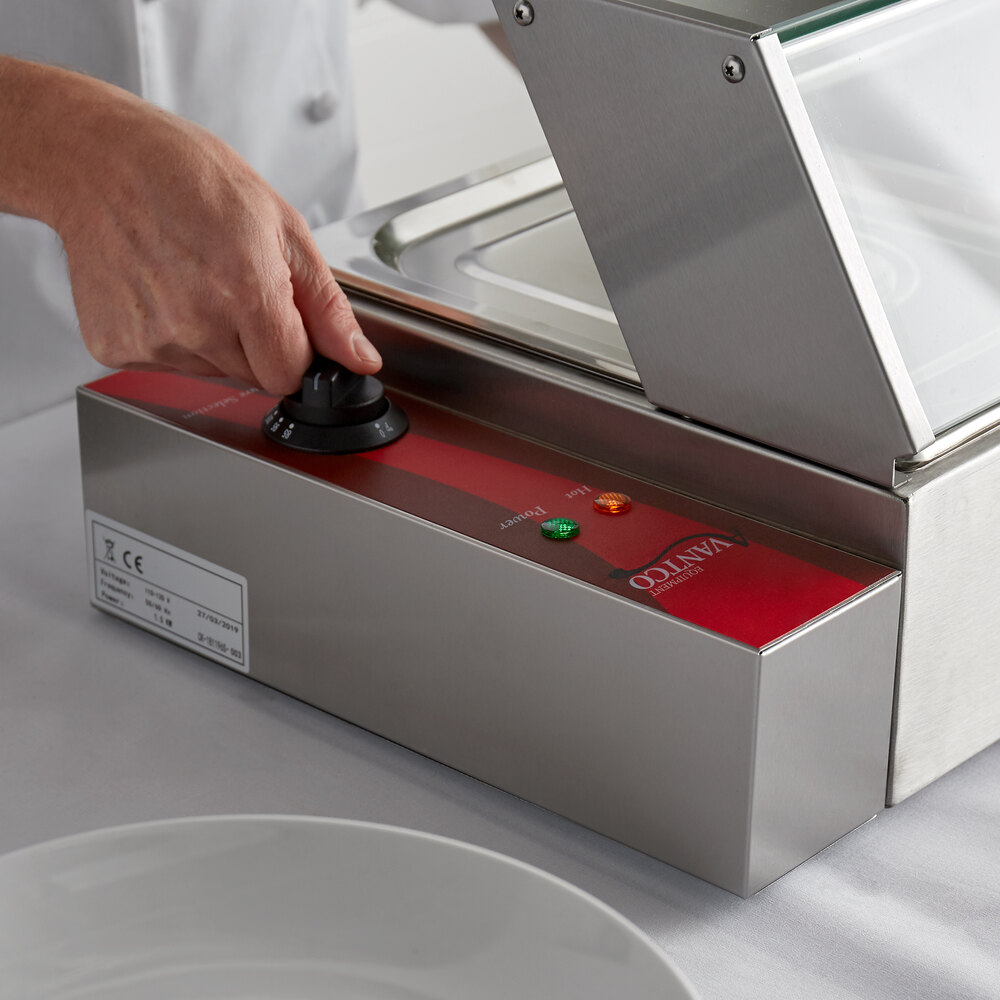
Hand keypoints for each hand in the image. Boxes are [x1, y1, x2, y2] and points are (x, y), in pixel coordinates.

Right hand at [1, 59, 379, 394]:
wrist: (101, 159)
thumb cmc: (191, 177)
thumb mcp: (284, 228)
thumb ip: (328, 307)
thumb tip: (360, 358)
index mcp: (246, 292)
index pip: (290, 375)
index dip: (296, 351)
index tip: (285, 322)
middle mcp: (196, 323)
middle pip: (255, 376)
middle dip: (259, 343)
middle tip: (234, 285)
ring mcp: (153, 340)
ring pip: (214, 372)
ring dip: (216, 340)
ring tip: (195, 280)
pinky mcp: (118, 346)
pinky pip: (169, 364)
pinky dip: (175, 337)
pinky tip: (165, 290)